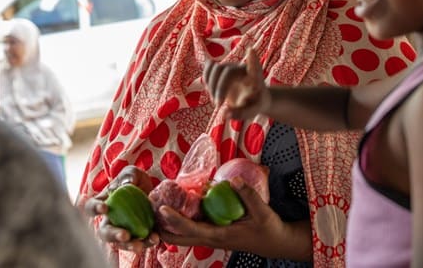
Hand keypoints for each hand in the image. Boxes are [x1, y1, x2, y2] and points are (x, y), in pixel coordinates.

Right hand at [77, 166, 158, 253]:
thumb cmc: (136, 181)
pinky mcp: (137, 237)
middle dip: (113, 235)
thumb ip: (129, 176)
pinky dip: (146, 242)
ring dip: (129, 245)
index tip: (105, 208)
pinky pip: (139, 243)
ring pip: (120, 244)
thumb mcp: (133, 173)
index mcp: (103, 203)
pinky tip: (154, 238)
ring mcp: (122, 231)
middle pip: (104, 233)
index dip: (94, 209)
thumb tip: (127, 183)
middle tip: (125, 235)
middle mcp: (109, 220)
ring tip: (139, 246)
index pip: (90, 207)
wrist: (153, 192)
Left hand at [156, 180, 309, 259]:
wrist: (275, 243)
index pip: (192, 230)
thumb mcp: (262, 212)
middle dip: (161, 228)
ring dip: (168, 225)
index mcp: (220, 236)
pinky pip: (192, 230)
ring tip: (154, 207)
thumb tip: (234, 180)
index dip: (176, 221)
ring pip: (183, 236)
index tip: (163, 209)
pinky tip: (175, 207)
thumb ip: (248, 196)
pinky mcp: (214, 233)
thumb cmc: (268, 228)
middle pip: (179, 238)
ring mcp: (211, 238)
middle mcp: (212, 239)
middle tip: (147, 211)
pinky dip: (180, 221)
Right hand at [205, 48, 270, 119]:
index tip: (251, 50)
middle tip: (218, 105)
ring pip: (215, 68)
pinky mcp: (221, 69)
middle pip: (227, 70)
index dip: (252, 59)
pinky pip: (209, 67)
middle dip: (219, 87)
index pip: (255, 67)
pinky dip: (206, 79)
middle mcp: (242, 68)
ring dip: (210, 85)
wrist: (252, 99)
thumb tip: (224, 113)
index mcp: (255, 77)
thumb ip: (240, 114)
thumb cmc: (255, 104)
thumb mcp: (251, 112)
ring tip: (215, 101)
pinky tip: (211, 92)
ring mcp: (230, 67)